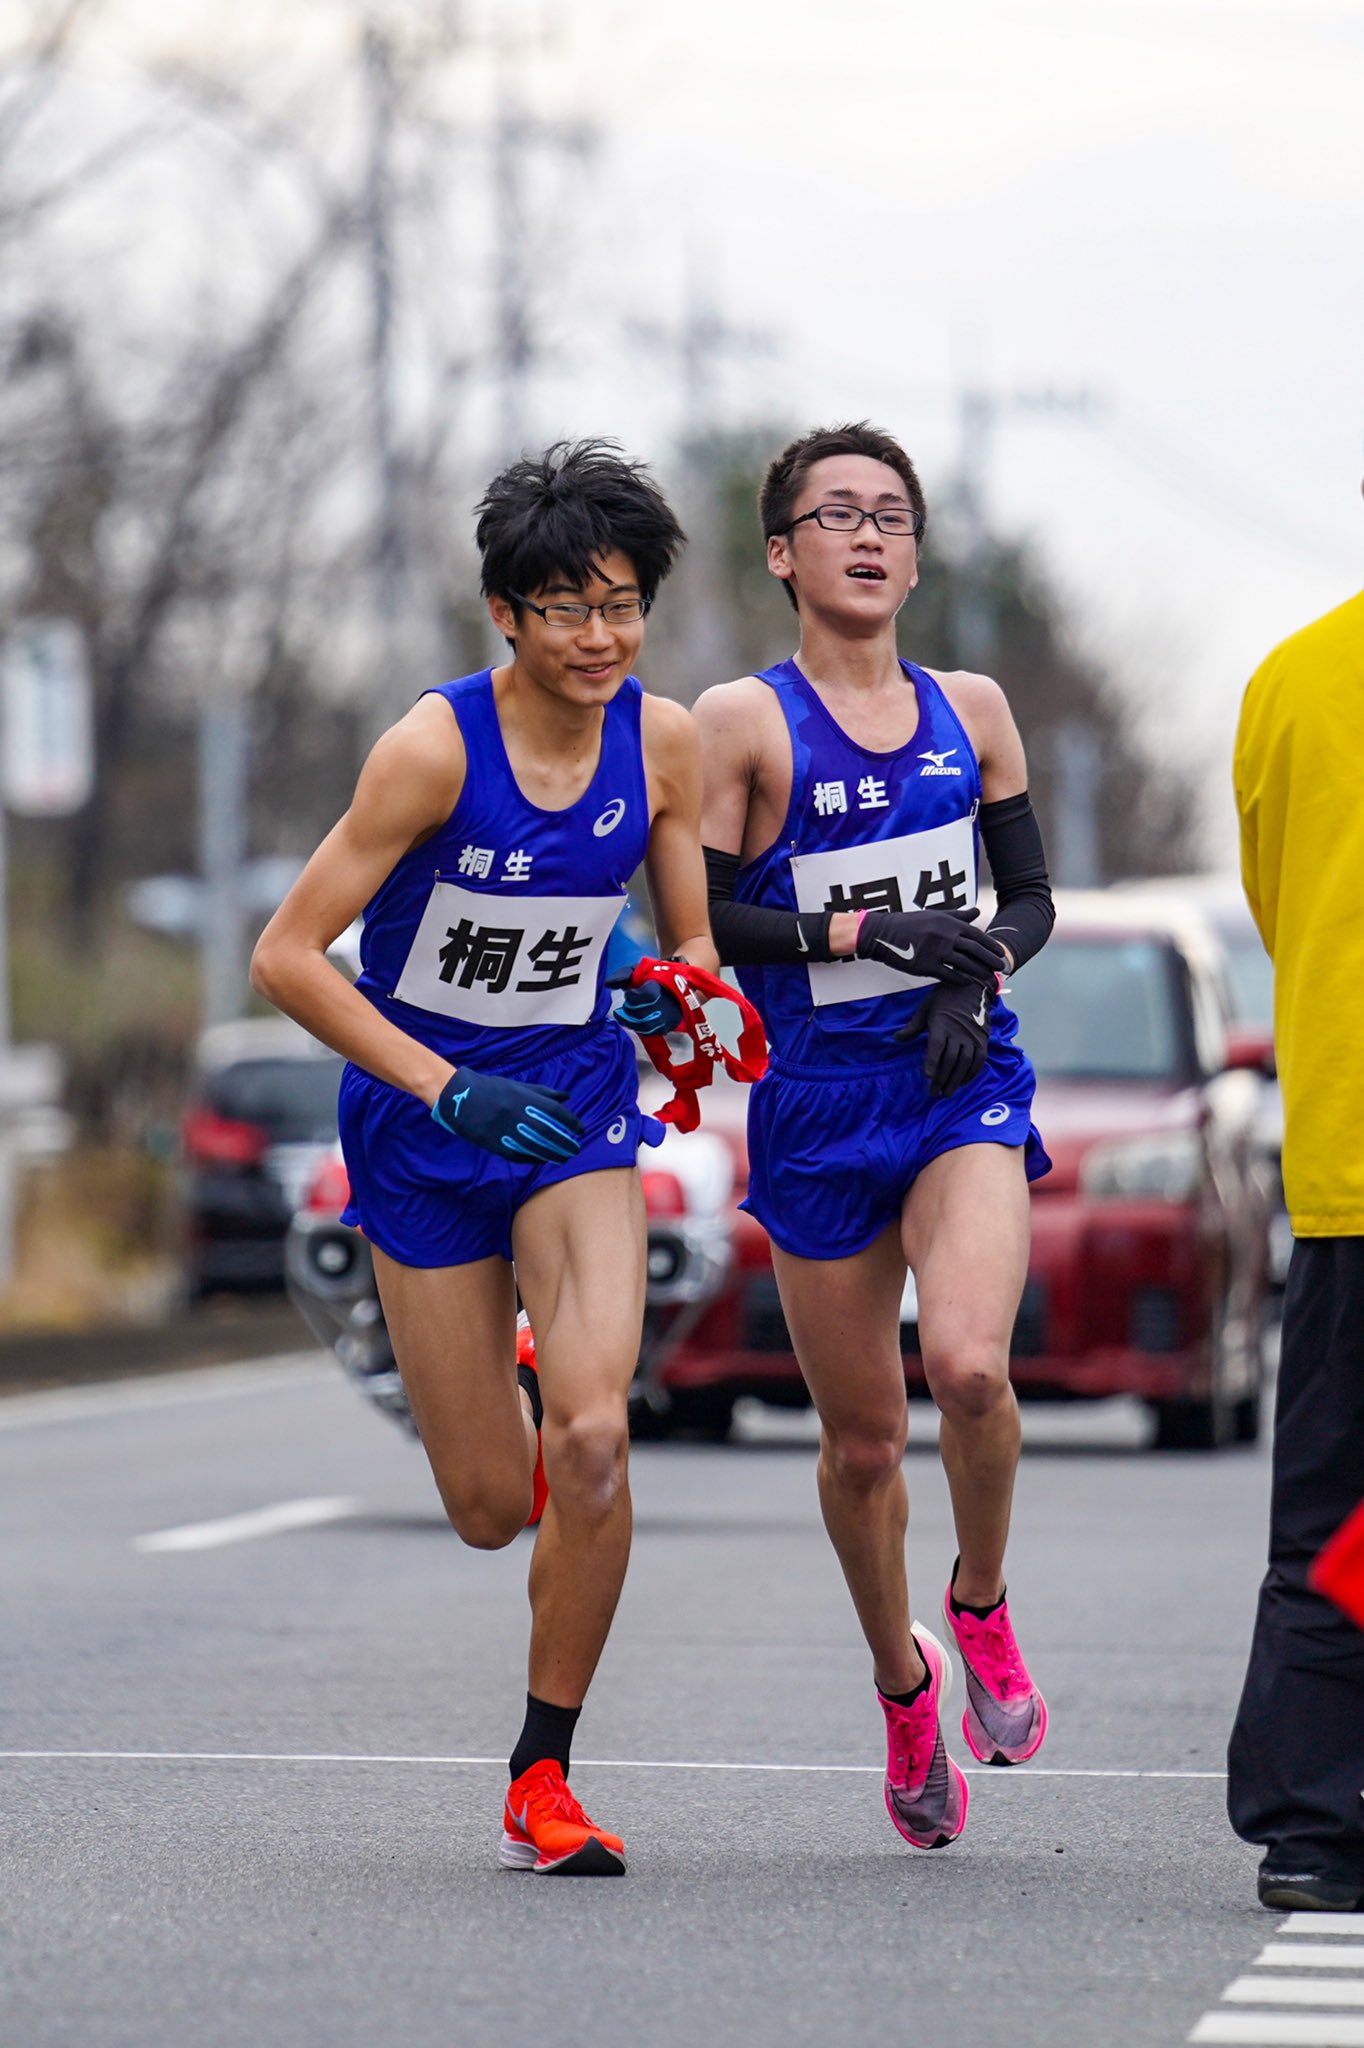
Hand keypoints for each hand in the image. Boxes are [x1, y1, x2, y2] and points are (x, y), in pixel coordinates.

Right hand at [431, 1067, 583, 1163]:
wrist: (459, 1098)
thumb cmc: (492, 1089)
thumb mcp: (517, 1086)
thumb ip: (543, 1092)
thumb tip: (567, 1096)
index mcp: (523, 1098)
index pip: (553, 1111)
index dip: (570, 1121)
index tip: (580, 1130)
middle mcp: (516, 1114)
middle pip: (547, 1132)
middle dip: (564, 1142)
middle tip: (576, 1149)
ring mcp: (504, 1130)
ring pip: (534, 1146)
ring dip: (551, 1154)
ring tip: (563, 1158)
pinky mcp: (494, 1144)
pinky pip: (517, 1155)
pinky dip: (532, 1159)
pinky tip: (541, 1160)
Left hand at [608, 966, 684, 1037]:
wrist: (673, 988)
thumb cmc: (653, 978)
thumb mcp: (638, 970)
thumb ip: (623, 975)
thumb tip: (608, 984)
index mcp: (661, 986)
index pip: (647, 995)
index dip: (633, 996)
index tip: (629, 992)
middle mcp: (666, 1004)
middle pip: (643, 1013)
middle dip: (630, 1008)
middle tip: (628, 1003)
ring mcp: (668, 1017)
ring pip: (645, 1025)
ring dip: (631, 1020)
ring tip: (627, 1012)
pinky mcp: (667, 1026)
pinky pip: (650, 1032)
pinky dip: (638, 1027)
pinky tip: (634, 1019)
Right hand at [855, 906, 1007, 984]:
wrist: (882, 934)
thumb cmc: (908, 923)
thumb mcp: (934, 914)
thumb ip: (957, 915)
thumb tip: (977, 911)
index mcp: (948, 922)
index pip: (976, 935)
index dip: (990, 945)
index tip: (999, 953)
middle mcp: (945, 935)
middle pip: (975, 950)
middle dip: (990, 960)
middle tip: (1000, 968)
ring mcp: (936, 951)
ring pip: (965, 964)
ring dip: (979, 972)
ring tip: (987, 978)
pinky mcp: (926, 965)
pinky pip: (949, 975)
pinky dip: (960, 980)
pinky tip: (967, 983)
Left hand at [895, 978, 995, 1096]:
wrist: (971, 988)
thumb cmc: (944, 998)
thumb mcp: (925, 1008)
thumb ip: (913, 1027)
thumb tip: (896, 1039)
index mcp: (942, 1024)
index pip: (937, 1046)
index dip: (932, 1061)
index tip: (927, 1076)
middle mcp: (959, 1032)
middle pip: (950, 1059)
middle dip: (942, 1078)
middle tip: (933, 1093)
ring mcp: (972, 1037)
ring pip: (965, 1063)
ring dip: (956, 1080)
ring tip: (947, 1093)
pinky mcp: (982, 1040)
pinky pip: (979, 1060)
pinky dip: (971, 1073)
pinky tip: (962, 1082)